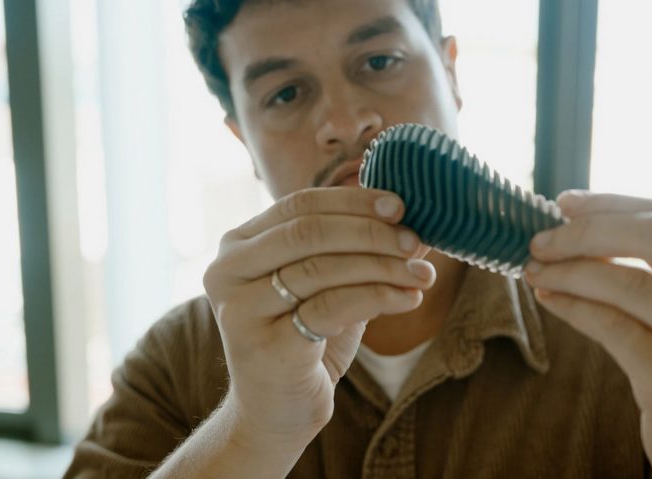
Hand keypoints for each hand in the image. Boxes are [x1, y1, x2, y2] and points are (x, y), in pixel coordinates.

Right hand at [203, 188, 433, 455]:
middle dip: (371, 233)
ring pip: (322, 269)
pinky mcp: (265, 346)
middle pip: (309, 232)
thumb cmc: (303, 343)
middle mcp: (228, 272)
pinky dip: (378, 297)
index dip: (352, 201)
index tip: (400, 206)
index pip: (299, 205)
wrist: (276, 413)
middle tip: (416, 242)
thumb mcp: (328, 288)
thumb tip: (413, 221)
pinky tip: (408, 299)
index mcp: (239, 246)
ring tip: (423, 274)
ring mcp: (240, 310)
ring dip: (383, 267)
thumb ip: (356, 251)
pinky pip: (332, 308)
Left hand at [523, 191, 651, 478]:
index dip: (612, 204)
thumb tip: (588, 223)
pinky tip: (550, 299)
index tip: (564, 202)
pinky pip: (615, 330)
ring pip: (628, 285)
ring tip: (536, 270)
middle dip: (584, 233)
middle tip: (540, 239)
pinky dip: (574, 307)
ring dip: (570, 272)